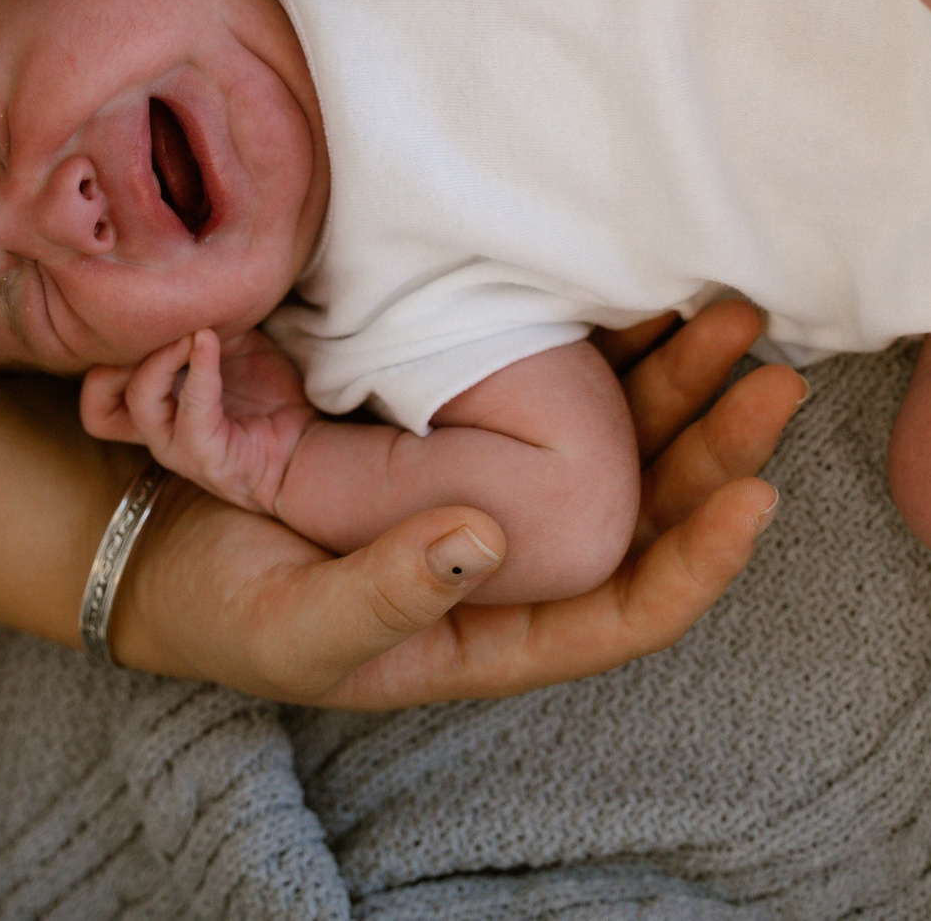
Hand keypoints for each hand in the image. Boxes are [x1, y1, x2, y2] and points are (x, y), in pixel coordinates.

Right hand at [79, 329, 317, 515]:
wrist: (306, 442)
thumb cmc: (266, 396)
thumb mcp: (228, 347)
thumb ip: (199, 324)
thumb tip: (188, 279)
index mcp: (154, 407)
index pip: (99, 388)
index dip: (106, 350)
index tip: (141, 311)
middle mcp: (156, 432)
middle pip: (97, 402)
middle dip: (115, 356)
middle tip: (149, 322)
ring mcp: (176, 447)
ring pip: (138, 400)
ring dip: (159, 357)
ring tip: (189, 330)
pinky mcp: (205, 455)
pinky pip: (192, 407)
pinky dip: (200, 368)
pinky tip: (209, 340)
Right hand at [105, 299, 805, 705]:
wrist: (159, 534)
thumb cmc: (224, 604)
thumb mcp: (291, 621)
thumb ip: (384, 594)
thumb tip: (481, 542)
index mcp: (489, 635)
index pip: (622, 616)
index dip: (698, 565)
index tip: (757, 498)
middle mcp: (516, 566)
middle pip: (646, 516)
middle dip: (715, 448)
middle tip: (771, 376)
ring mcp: (498, 488)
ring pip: (621, 445)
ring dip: (681, 383)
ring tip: (732, 314)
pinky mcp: (468, 424)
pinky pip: (563, 390)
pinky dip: (611, 346)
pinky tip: (647, 295)